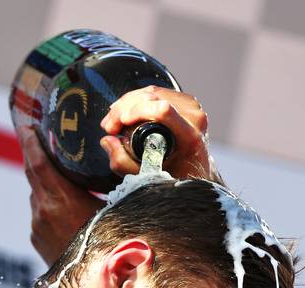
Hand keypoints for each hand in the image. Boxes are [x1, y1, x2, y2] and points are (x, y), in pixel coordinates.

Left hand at [18, 125, 102, 265]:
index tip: (26, 124)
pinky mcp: (35, 238)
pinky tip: (61, 201)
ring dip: (42, 179)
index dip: (31, 142)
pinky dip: (46, 200)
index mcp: (61, 200)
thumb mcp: (116, 210)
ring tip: (53, 166)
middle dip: (32, 150)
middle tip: (32, 131)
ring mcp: (37, 226)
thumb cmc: (109, 245)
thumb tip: (118, 155)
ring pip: (37, 193)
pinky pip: (39, 211)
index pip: (38, 163)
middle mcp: (43, 211)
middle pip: (32, 173)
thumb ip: (113, 183)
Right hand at [99, 86, 215, 181]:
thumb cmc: (176, 177)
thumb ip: (124, 163)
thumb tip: (107, 141)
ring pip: (151, 92)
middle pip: (152, 97)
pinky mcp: (186, 101)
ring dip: (126, 104)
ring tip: (113, 122)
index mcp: (190, 137)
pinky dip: (135, 100)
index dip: (136, 111)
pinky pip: (156, 92)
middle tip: (109, 127)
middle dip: (123, 109)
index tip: (119, 125)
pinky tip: (123, 113)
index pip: (163, 110)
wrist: (197, 173)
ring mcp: (191, 107)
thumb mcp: (149, 178)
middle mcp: (194, 118)